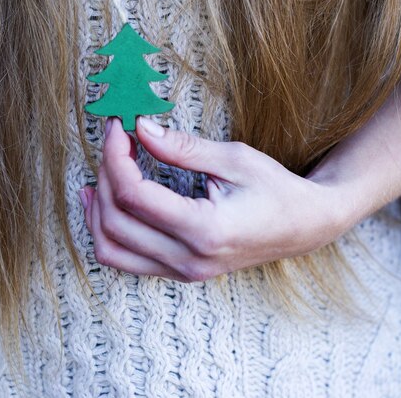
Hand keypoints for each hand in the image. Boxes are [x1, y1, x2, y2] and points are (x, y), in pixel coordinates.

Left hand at [80, 117, 346, 281]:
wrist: (304, 227)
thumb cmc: (276, 190)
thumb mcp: (234, 160)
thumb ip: (182, 147)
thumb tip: (140, 128)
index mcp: (205, 229)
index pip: (134, 195)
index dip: (115, 157)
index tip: (118, 127)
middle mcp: (188, 259)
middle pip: (115, 221)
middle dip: (106, 175)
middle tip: (115, 143)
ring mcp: (182, 272)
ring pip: (111, 249)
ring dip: (97, 212)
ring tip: (98, 178)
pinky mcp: (179, 273)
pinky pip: (125, 260)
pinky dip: (108, 233)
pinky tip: (106, 207)